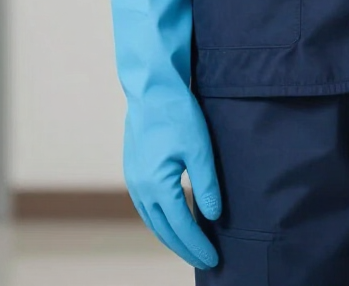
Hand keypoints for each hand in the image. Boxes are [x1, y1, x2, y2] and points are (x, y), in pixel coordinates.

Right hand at [108, 0, 222, 268]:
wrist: (152, 87)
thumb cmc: (178, 114)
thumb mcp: (200, 149)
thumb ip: (206, 185)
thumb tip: (213, 216)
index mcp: (156, 186)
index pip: (181, 227)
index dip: (198, 245)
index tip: (214, 260)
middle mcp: (140, 188)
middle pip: (163, 229)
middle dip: (185, 246)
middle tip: (206, 260)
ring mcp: (133, 178)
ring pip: (152, 219)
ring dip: (171, 234)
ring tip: (191, 244)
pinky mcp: (133, 168)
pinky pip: (147, 204)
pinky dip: (161, 217)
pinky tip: (174, 216)